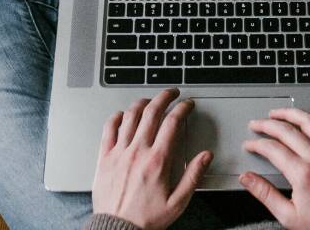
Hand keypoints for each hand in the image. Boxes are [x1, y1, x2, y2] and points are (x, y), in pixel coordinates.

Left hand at [92, 88, 211, 229]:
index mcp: (158, 161)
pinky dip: (116, 117)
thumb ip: (194, 176)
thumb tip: (205, 156)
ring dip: (142, 103)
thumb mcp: (178, 202)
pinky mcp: (104, 157)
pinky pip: (108, 129)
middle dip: (164, 97)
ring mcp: (119, 152)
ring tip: (150, 101)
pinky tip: (123, 115)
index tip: (187, 105)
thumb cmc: (146, 218)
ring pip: (130, 116)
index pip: (172, 123)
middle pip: (151, 112)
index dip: (182, 108)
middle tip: (171, 93)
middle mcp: (138, 151)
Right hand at [240, 108, 309, 229]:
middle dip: (267, 125)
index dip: (257, 144)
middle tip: (256, 125)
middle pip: (287, 130)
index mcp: (302, 173)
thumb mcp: (287, 215)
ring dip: (290, 113)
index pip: (272, 149)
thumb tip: (247, 179)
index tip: (250, 144)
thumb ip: (265, 194)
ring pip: (309, 121)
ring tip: (278, 113)